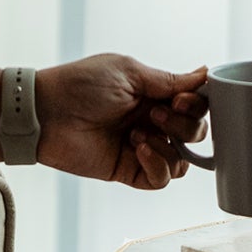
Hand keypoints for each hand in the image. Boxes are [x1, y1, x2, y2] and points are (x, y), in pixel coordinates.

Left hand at [35, 54, 208, 189]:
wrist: (46, 114)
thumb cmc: (81, 85)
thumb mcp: (129, 73)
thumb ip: (169, 80)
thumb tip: (204, 75)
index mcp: (154, 95)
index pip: (195, 106)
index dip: (196, 106)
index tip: (180, 100)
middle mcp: (153, 123)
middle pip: (195, 133)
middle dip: (182, 125)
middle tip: (154, 115)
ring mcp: (144, 149)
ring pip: (184, 161)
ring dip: (168, 146)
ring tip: (137, 134)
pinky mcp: (132, 171)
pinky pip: (163, 179)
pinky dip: (157, 165)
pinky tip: (137, 149)